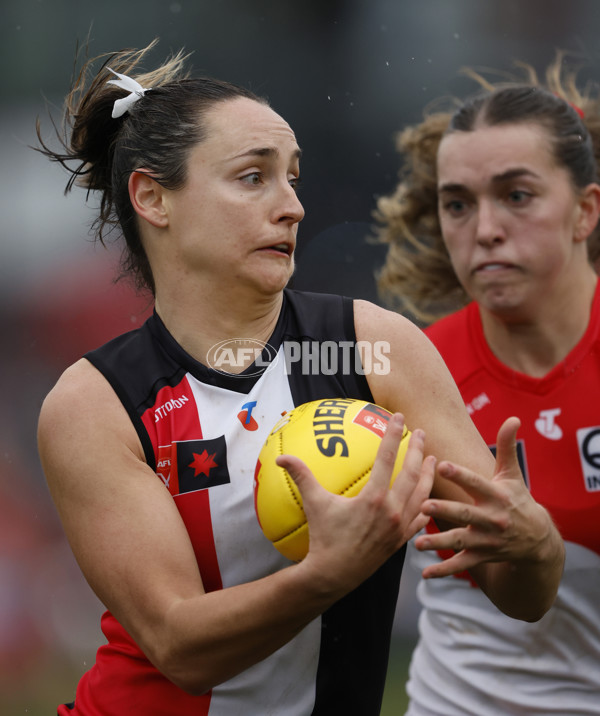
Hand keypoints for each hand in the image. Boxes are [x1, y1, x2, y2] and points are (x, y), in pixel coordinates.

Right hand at [277, 414, 434, 595]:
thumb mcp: (314, 504)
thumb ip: (301, 477)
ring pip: (422, 495)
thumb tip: (282, 458)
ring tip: (433, 459)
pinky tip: (428, 497)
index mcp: (374, 499)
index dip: (393, 435)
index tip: (398, 418)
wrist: (333, 575)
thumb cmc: (323, 538)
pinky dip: (426, 505)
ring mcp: (400, 527)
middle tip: (421, 432)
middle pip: (412, 473)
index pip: (387, 458)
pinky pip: (420, 519)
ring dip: (429, 475)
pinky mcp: (401, 540)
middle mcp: (392, 511)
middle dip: (418, 450)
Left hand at [414, 416, 559, 578]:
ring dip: (439, 544)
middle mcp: (492, 519)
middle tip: (424, 504)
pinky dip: (444, 571)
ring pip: (461, 542)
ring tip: (418, 543)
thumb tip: (513, 418)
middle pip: (466, 514)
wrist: (538, 539)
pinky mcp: (483, 557)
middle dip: (446, 510)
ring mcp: (487, 540)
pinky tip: (425, 573)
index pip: (476, 482)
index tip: (440, 464)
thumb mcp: (512, 474)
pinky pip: (462, 565)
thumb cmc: (516, 499)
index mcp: (496, 495)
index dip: (460, 474)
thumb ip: (507, 447)